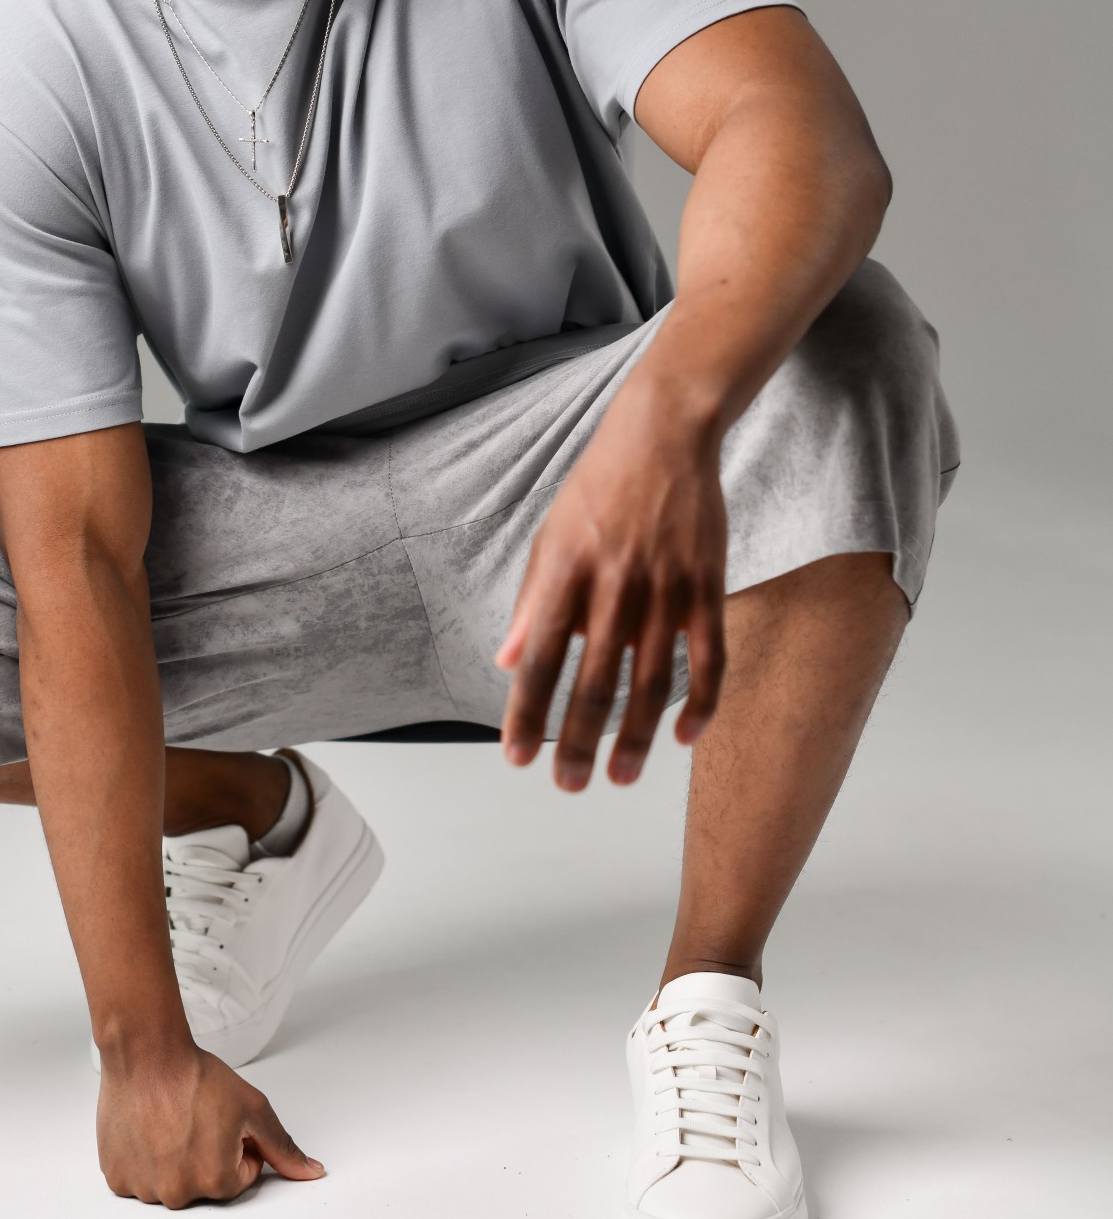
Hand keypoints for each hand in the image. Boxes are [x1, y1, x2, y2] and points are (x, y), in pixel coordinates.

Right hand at [96, 1040, 324, 1206]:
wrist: (146, 1054)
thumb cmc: (196, 1077)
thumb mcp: (253, 1108)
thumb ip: (283, 1147)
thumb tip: (312, 1173)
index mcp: (216, 1182)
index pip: (242, 1175)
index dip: (238, 1143)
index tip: (222, 1120)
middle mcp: (178, 1194)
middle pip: (205, 1183)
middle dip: (207, 1155)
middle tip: (195, 1118)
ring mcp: (143, 1188)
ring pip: (170, 1181)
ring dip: (173, 1158)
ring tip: (168, 1120)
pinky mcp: (116, 1176)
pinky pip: (138, 1177)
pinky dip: (144, 1158)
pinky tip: (147, 1128)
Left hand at [494, 369, 726, 787]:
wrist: (664, 433)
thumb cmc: (599, 487)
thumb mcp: (550, 535)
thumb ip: (533, 602)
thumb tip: (509, 662)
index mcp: (566, 570)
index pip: (541, 657)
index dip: (526, 712)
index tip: (515, 756)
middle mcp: (614, 583)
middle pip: (594, 680)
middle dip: (578, 741)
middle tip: (569, 784)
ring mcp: (666, 586)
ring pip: (651, 681)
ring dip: (634, 737)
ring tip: (618, 777)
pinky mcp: (706, 585)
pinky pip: (708, 657)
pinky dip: (700, 703)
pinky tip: (685, 737)